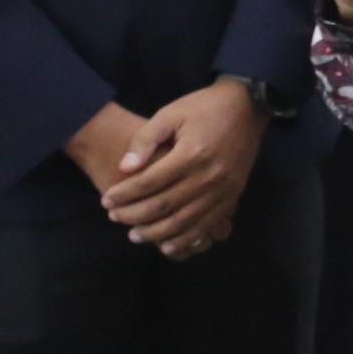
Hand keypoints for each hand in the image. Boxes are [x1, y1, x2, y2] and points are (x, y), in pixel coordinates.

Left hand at [94, 80, 266, 256]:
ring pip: (184, 222)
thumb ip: (145, 139)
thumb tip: (124, 168)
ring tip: (134, 235)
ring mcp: (223, 190)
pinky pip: (206, 227)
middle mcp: (208, 176)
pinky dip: (185, 240)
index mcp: (191, 154)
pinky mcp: (232, 197)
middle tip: (114, 218)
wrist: (247, 108)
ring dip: (156, 233)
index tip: (106, 200)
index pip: (149, 182)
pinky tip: (167, 246)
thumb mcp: (170, 112)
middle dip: (134, 215)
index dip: (124, 194)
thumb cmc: (203, 107)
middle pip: (164, 206)